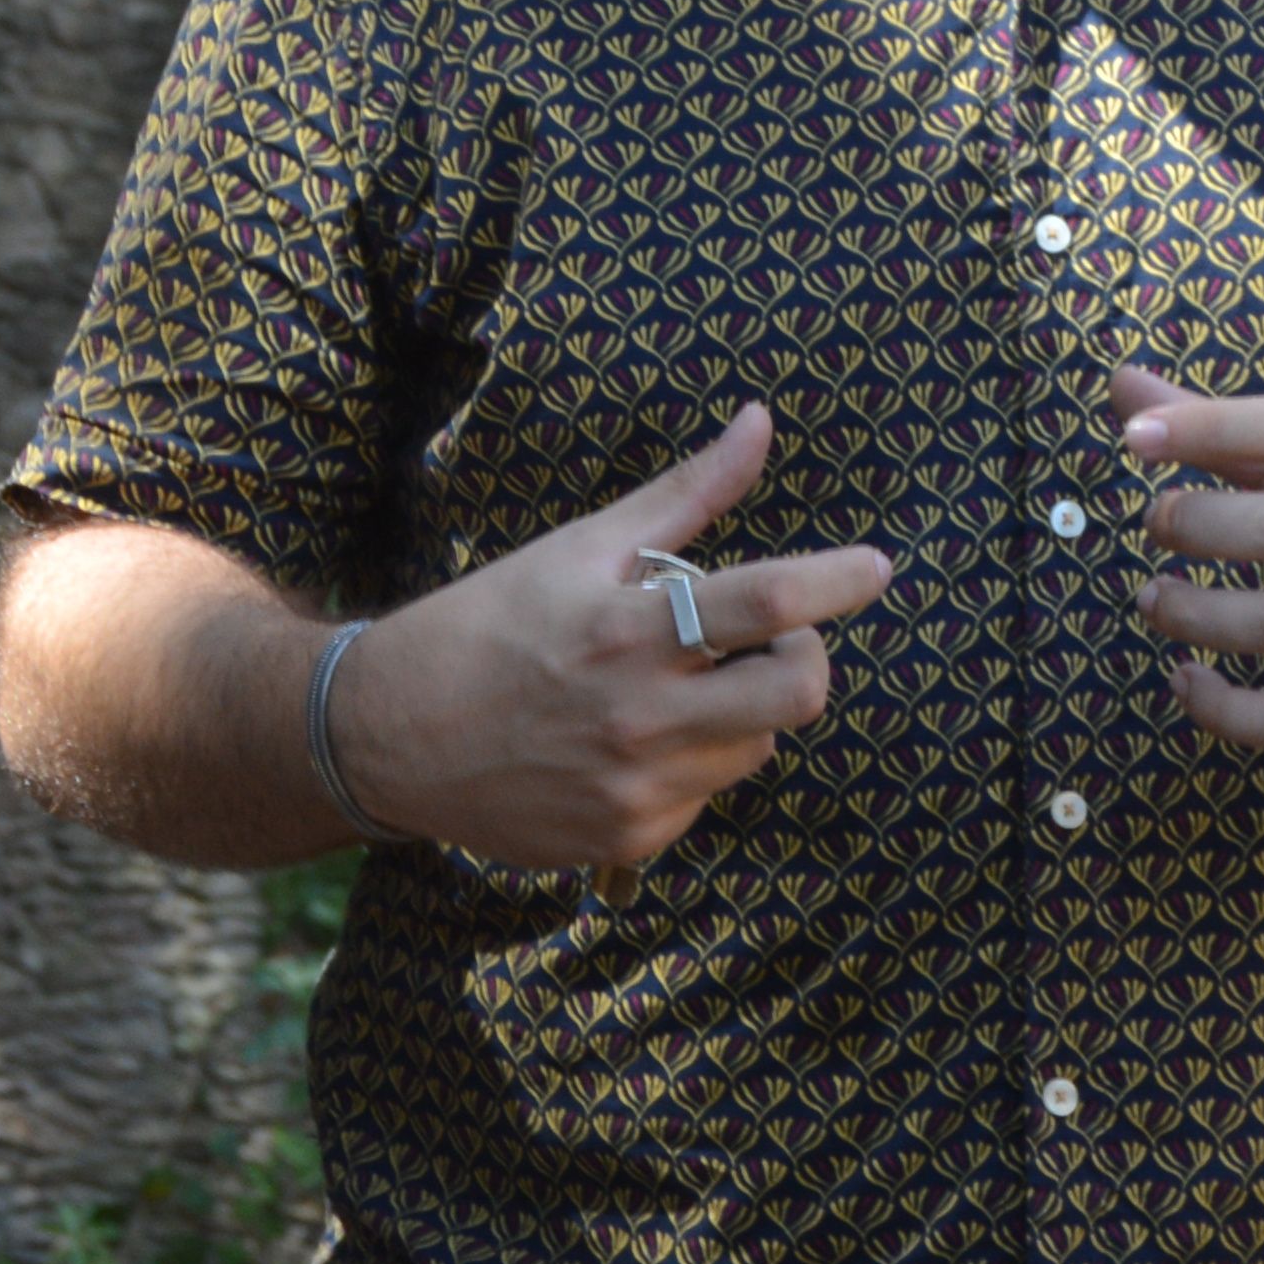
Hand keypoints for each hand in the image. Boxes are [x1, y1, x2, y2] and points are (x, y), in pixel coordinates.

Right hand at [326, 407, 895, 870]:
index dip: (836, 582)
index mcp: (626, 630)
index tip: (876, 568)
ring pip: (755, 748)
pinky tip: (628, 743)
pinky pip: (705, 798)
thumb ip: (685, 495)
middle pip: (796, 696)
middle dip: (805, 660)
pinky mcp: (625, 841)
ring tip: (672, 688)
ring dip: (740, 712)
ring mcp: (633, 788)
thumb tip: (760, 422)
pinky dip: (691, 765)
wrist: (387, 736)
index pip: (766, 603)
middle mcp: (636, 716)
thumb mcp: (580, 549)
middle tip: (772, 640)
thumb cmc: (489, 624)